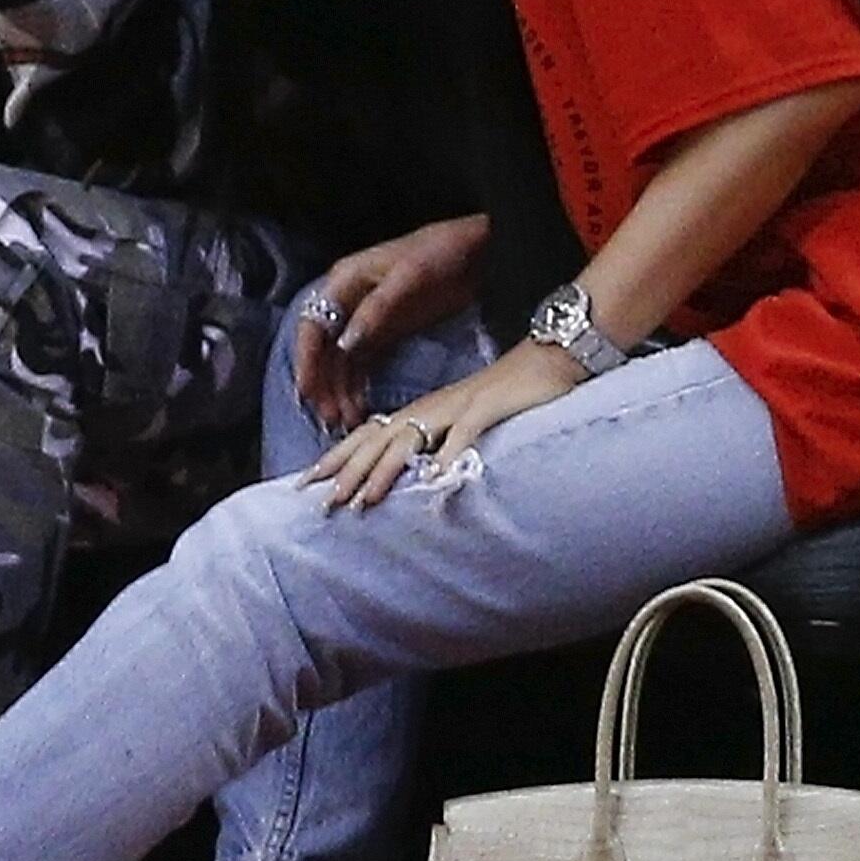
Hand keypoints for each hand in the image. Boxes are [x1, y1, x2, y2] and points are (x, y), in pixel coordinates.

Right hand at [292, 215, 489, 434]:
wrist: (478, 250)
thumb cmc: (440, 252)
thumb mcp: (408, 277)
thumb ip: (376, 310)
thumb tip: (345, 344)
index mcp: (345, 281)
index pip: (314, 325)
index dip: (307, 359)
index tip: (307, 391)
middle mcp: (348, 302)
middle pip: (325, 349)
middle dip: (324, 384)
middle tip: (331, 417)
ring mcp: (367, 320)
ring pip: (343, 362)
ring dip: (341, 391)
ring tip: (346, 422)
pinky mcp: (387, 333)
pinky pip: (364, 365)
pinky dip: (359, 387)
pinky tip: (360, 408)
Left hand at [303, 339, 583, 512]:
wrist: (550, 358)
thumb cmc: (508, 396)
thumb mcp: (464, 422)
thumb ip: (437, 444)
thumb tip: (415, 477)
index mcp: (423, 411)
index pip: (368, 434)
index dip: (338, 457)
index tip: (308, 483)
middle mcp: (431, 407)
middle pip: (378, 439)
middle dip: (348, 471)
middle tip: (322, 502)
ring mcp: (458, 405)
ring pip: (409, 438)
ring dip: (384, 471)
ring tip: (363, 501)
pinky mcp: (488, 406)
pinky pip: (464, 433)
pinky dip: (448, 455)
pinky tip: (436, 480)